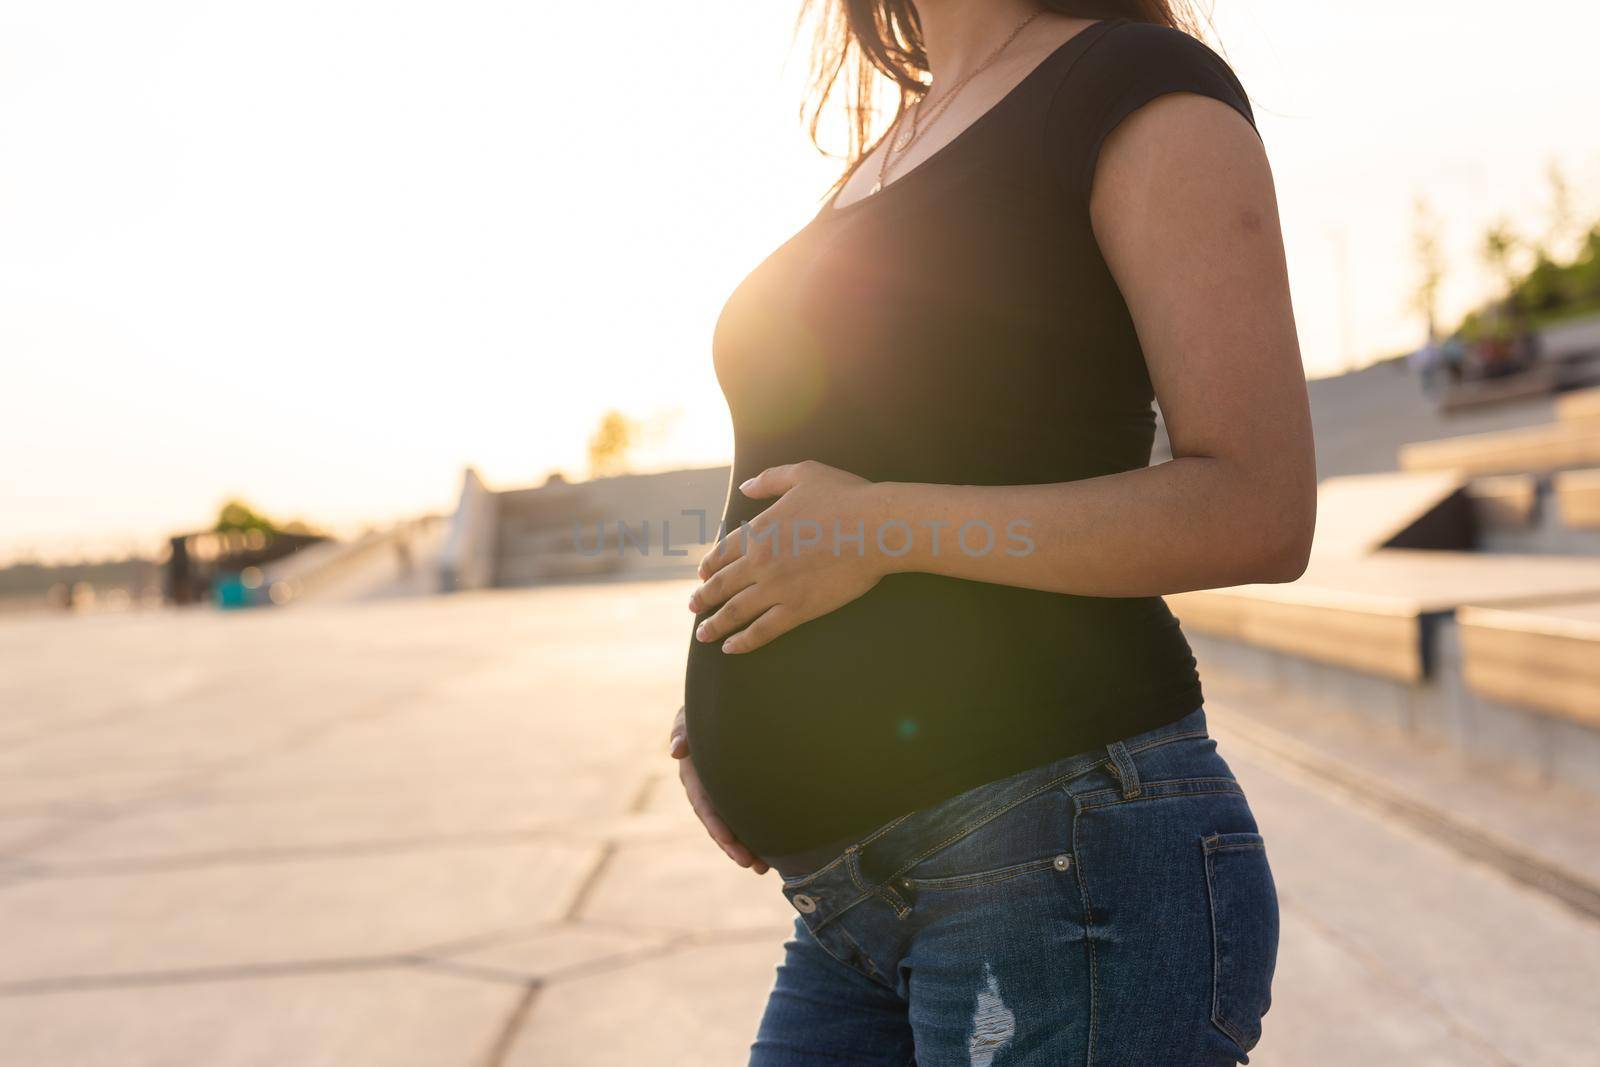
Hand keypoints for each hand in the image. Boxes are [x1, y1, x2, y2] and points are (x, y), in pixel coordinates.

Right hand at [669, 704, 768, 874]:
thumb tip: (675, 751)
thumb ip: (682, 729)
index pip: (704, 804)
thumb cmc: (703, 711)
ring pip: (731, 826)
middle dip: (733, 846)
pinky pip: (742, 818)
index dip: (716, 824)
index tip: (729, 841)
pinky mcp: (735, 794)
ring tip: (762, 868)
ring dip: (744, 848)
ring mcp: (720, 794)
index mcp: (693, 774)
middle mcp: (705, 789)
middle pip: (718, 824)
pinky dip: (753, 836)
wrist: (725, 708)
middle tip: (751, 864)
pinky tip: (770, 853)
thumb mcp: (689, 716)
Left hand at [687, 460, 890, 653]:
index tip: (702, 574)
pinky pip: (763, 630)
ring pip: (735, 611)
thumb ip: (769, 479)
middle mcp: (760, 561)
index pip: (723, 552)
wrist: (875, 527)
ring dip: (715, 623)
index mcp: (759, 530)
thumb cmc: (844, 497)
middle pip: (722, 584)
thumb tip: (744, 487)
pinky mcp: (798, 609)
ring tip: (703, 634)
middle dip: (704, 597)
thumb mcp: (803, 474)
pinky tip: (731, 647)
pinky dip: (743, 641)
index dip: (709, 565)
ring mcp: (777, 588)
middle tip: (694, 606)